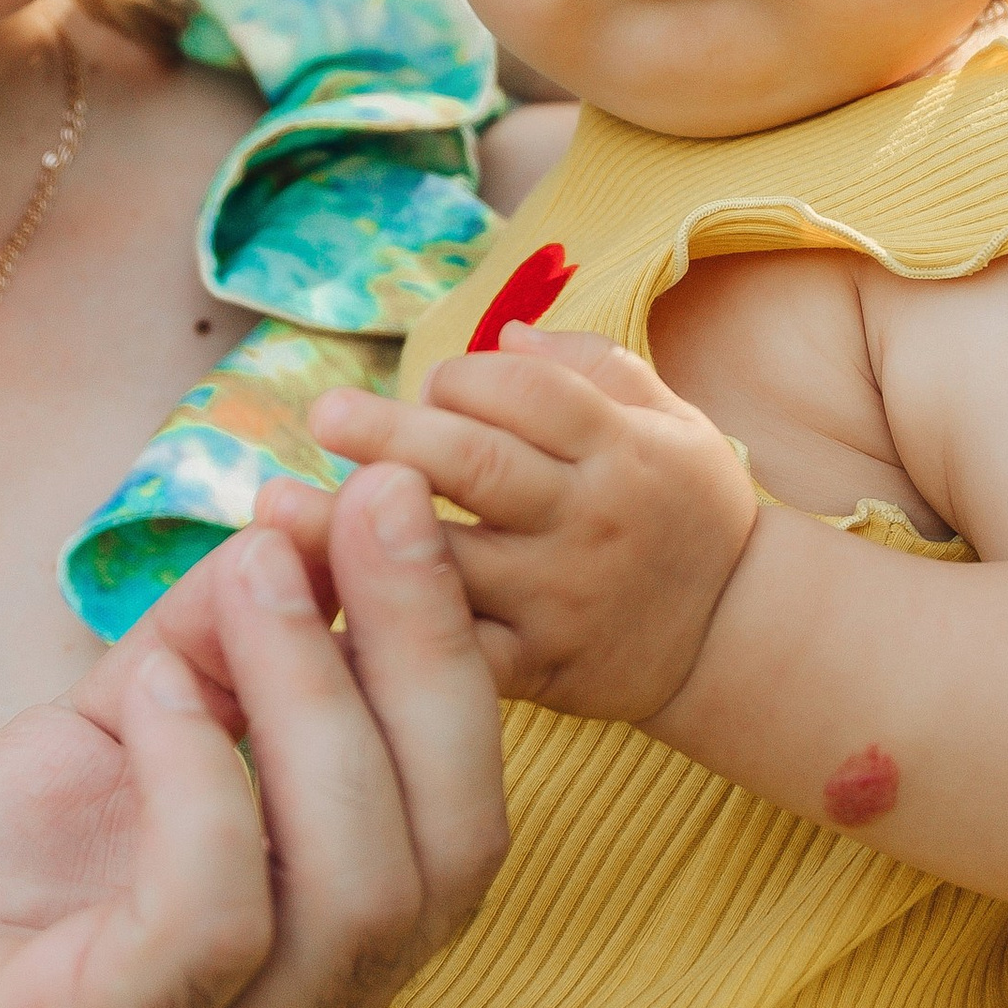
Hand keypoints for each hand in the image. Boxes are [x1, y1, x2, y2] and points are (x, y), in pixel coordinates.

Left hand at [0, 468, 505, 1007]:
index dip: (444, 644)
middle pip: (453, 848)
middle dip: (426, 651)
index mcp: (324, 955)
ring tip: (257, 568)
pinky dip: (203, 783)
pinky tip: (156, 688)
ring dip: (320, 698)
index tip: (386, 493)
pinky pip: (210, 922)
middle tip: (374, 499)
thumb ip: (209, 656)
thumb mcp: (104, 748)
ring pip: (361, 892)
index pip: (462, 809)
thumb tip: (303, 523)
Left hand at [289, 326, 760, 724]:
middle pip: (474, 465)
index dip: (464, 378)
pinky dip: (377, 639)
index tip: (429, 387)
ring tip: (277, 510)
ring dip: (349, 532)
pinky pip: (445, 654)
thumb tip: (501, 336)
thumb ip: (588, 366)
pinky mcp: (533, 670)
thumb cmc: (681, 506)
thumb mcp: (668, 417)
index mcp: (619, 448)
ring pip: (444, 561)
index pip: (527, 394)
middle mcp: (586, 521)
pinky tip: (313, 617)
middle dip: (389, 434)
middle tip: (323, 415)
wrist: (730, 634)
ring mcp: (556, 600)